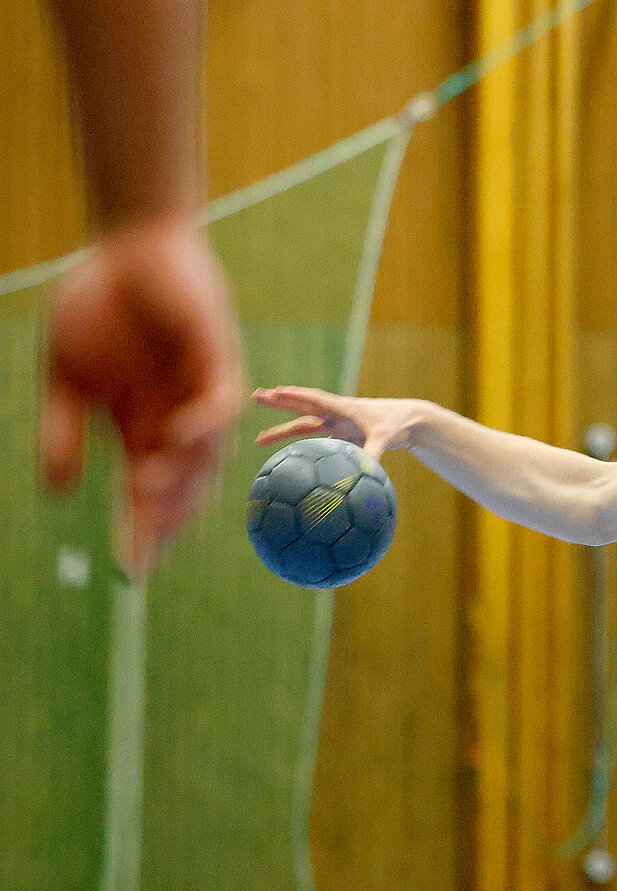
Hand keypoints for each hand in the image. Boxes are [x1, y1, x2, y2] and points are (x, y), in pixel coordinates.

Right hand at [41, 213, 243, 576]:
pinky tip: (176, 439)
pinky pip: (217, 401)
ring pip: (202, 453)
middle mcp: (181, 422)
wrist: (128, 249)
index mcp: (145, 430)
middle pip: (182, 486)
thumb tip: (55, 493)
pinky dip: (200, 424)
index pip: (147, 495)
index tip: (132, 572)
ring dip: (178, 478)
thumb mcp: (69, 378)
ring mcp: (202, 393)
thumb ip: (63, 431)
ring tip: (146, 499)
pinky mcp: (217, 359)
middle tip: (146, 552)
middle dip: (164, 520)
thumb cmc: (101, 309)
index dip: (142, 532)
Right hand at [252, 386, 423, 461]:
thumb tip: (364, 471)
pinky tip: (287, 455)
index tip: (276, 392)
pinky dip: (303, 446)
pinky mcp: (341, 435)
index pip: (315, 400)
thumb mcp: (384, 438)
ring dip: (283, 429)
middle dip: (279, 403)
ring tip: (259, 438)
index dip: (296, 396)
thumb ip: (373, 453)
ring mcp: (337, 424)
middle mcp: (336, 414)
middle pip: (302, 408)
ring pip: (304, 426)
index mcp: (344, 408)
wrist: (409, 421)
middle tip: (254, 396)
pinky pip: (317, 441)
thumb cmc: (397, 424)